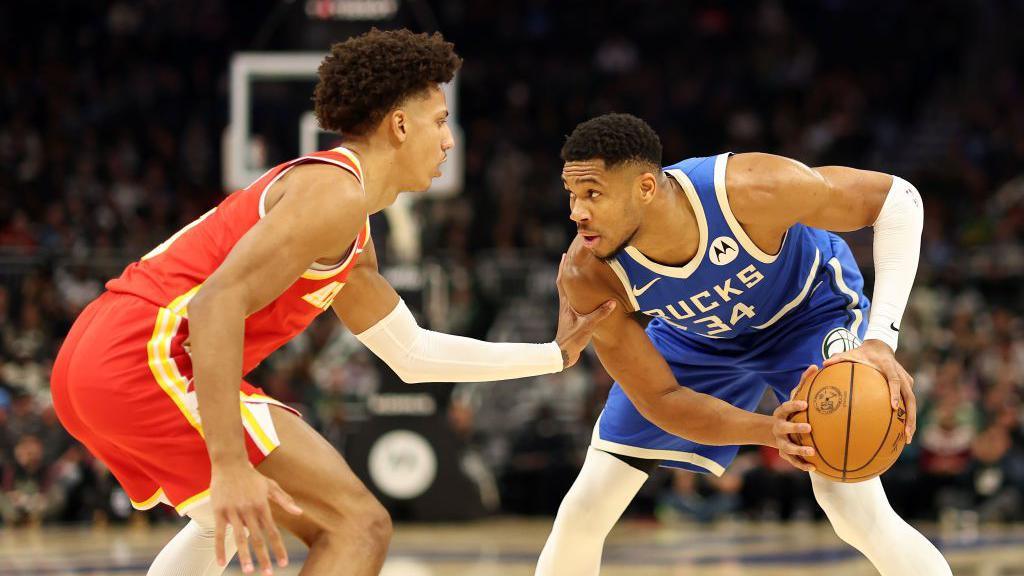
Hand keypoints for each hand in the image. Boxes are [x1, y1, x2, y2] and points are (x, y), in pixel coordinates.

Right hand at [211, 461, 302, 574]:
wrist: (230, 463)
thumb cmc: (252, 476)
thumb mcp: (271, 486)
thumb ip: (285, 501)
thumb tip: (300, 513)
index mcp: (263, 506)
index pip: (273, 532)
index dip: (278, 549)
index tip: (283, 563)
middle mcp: (249, 511)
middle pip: (258, 538)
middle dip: (264, 557)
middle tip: (268, 574)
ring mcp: (234, 512)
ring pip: (240, 538)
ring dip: (245, 556)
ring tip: (249, 571)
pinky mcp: (219, 511)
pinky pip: (220, 533)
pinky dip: (219, 548)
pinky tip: (220, 562)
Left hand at [554, 253, 615, 367]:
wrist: (563, 354)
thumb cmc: (572, 340)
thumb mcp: (588, 326)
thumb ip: (599, 314)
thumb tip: (612, 302)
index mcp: (566, 304)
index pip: (562, 281)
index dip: (563, 268)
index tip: (566, 255)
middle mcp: (565, 305)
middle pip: (563, 283)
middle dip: (566, 269)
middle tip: (570, 257)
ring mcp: (567, 311)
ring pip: (567, 291)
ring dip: (570, 280)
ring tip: (577, 270)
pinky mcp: (570, 318)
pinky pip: (572, 300)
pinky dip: (575, 292)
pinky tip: (582, 293)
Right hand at [771, 365, 818, 471]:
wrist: (773, 431)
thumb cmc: (791, 412)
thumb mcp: (795, 397)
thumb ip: (804, 383)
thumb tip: (815, 365)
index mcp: (781, 414)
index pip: (785, 408)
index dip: (793, 406)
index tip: (805, 404)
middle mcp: (779, 428)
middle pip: (784, 428)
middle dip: (795, 428)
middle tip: (809, 428)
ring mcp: (781, 442)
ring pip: (788, 448)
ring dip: (799, 450)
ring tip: (812, 452)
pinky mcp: (785, 454)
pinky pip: (793, 461)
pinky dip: (802, 465)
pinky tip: (815, 467)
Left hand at [822, 339, 915, 443]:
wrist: (880, 347)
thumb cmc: (862, 353)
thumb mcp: (850, 353)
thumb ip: (838, 358)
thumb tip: (823, 364)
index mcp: (889, 366)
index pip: (895, 381)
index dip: (895, 393)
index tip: (894, 407)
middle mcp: (901, 374)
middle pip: (910, 397)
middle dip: (910, 416)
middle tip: (906, 433)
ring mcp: (906, 381)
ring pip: (912, 402)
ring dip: (911, 420)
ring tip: (906, 438)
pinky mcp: (907, 385)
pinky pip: (909, 403)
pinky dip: (907, 417)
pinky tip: (901, 432)